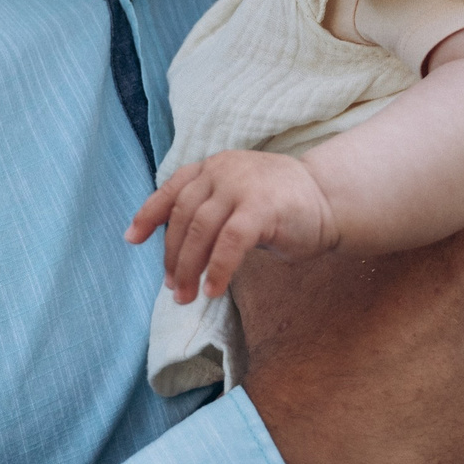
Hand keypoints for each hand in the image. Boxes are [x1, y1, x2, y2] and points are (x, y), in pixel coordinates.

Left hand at [125, 150, 338, 300]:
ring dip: (189, 268)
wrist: (330, 198)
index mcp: (214, 167)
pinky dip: (218, 269)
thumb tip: (177, 253)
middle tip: (172, 288)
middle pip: (183, 216)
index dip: (149, 214)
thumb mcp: (238, 200)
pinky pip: (229, 242)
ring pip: (200, 230)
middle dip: (172, 256)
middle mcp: (222, 170)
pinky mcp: (261, 206)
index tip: (132, 239)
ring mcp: (242, 185)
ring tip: (186, 296)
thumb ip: (211, 212)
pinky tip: (214, 290)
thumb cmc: (282, 207)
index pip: (172, 189)